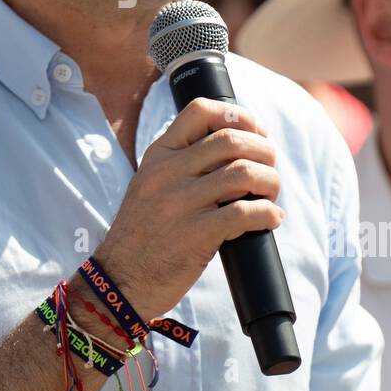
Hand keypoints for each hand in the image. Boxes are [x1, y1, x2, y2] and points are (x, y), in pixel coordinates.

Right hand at [89, 98, 282, 321]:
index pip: (200, 110)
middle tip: (269, 171)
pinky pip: (245, 213)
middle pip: (231, 140)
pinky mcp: (195, 235)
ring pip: (244, 173)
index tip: (256, 133)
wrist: (120, 280)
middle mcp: (168, 173)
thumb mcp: (150, 184)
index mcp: (159, 156)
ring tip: (270, 197)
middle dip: (264, 152)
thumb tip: (238, 147)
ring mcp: (180, 203)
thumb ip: (182, 164)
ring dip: (270, 182)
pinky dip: (268, 214)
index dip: (239, 115)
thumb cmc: (144, 234)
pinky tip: (270, 220)